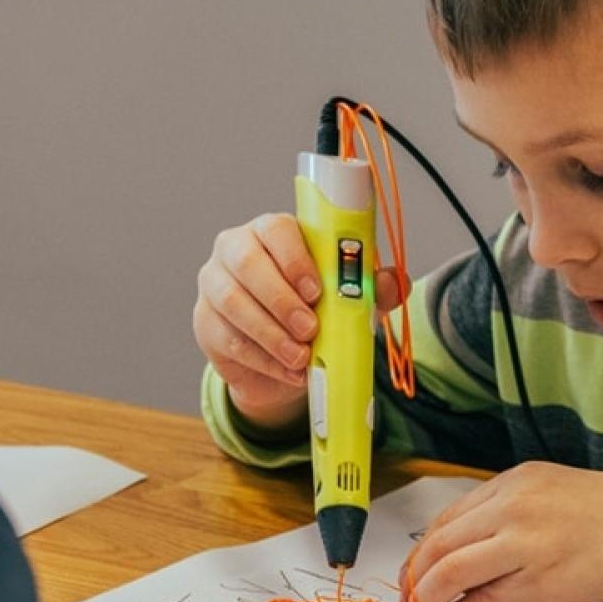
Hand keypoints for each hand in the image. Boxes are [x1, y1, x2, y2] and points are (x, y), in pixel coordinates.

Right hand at [193, 213, 406, 431]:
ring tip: (301, 357)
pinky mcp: (205, 323)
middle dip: (281, 299)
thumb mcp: (346, 298)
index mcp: (271, 231)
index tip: (317, 290)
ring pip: (233, 304)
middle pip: (248, 264)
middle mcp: (235, 250)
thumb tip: (397, 283)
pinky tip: (289, 372)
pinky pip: (229, 340)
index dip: (295, 258)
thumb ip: (370, 288)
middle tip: (310, 329)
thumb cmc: (314, 309)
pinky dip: (263, 360)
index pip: (276, 230)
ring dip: (271, 334)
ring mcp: (214, 285)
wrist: (281, 355)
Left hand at [400, 461, 602, 601]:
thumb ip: (520, 515)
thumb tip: (485, 552)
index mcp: (519, 480)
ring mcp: (525, 540)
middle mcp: (514, 504)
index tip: (413, 573)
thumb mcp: (563, 497)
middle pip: (438, 543)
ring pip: (448, 572)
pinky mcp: (540, 580)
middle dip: (413, 577)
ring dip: (425, 601)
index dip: (422, 551)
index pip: (448, 516)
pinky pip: (480, 601)